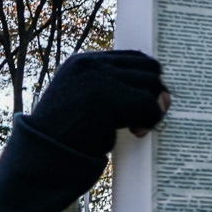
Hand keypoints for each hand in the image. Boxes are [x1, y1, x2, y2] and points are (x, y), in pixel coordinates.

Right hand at [29, 50, 170, 156]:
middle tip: (144, 118)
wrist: (46, 153)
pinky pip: (150, 106)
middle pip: (149, 68)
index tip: (141, 104)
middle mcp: (92, 65)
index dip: (146, 81)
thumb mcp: (88, 102)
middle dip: (154, 93)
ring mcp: (99, 79)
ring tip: (137, 128)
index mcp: (84, 62)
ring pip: (152, 85)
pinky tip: (136, 132)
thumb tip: (165, 95)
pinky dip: (150, 121)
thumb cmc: (70, 134)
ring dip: (152, 109)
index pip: (134, 58)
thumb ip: (117, 91)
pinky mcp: (108, 98)